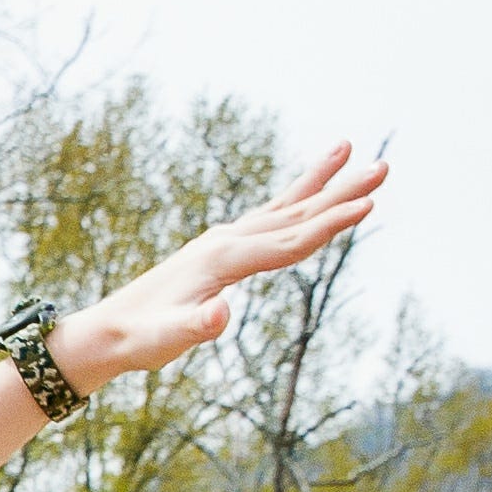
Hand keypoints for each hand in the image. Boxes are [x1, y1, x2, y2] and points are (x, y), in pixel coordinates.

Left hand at [47, 142, 391, 389]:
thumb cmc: (139, 340)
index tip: (369, 204)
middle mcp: (226, 240)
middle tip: (384, 167)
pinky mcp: (219, 247)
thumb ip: (194, 327)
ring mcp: (222, 239)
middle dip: (341, 192)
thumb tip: (220, 315)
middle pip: (295, 212)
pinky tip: (308, 188)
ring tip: (353, 151)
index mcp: (223, 258)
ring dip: (321, 183)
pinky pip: (266, 215)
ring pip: (283, 206)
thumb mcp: (165, 339)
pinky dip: (293, 198)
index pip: (289, 240)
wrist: (107, 331)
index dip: (330, 224)